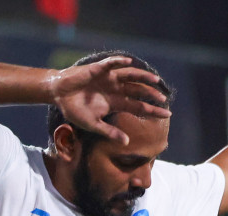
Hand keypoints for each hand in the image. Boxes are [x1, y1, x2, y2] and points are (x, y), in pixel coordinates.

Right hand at [50, 56, 170, 145]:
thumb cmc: (75, 110)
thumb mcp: (93, 124)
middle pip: (138, 90)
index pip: (138, 106)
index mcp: (116, 102)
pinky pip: (111, 63)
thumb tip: (127, 142)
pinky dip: (119, 61)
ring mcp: (109, 78)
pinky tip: (128, 61)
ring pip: (130, 75)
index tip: (167, 114)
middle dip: (151, 94)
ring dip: (142, 76)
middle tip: (164, 99)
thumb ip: (109, 132)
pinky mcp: (98, 69)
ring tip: (155, 79)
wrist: (59, 95)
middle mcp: (116, 89)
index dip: (152, 110)